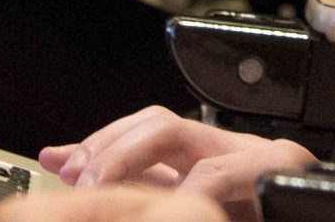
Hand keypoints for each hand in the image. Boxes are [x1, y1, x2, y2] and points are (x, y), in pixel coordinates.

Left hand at [39, 107, 315, 221]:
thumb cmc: (263, 219)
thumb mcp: (194, 210)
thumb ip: (148, 195)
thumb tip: (74, 169)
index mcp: (207, 166)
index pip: (144, 134)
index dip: (97, 144)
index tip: (56, 160)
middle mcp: (229, 152)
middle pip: (156, 122)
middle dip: (106, 145)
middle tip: (75, 176)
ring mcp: (255, 158)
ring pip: (177, 132)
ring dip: (127, 155)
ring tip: (99, 187)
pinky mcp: (279, 171)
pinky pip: (218, 174)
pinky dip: (184, 191)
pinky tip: (169, 207)